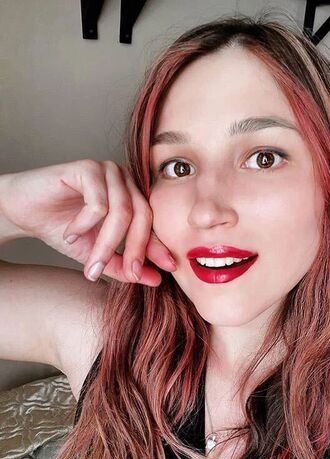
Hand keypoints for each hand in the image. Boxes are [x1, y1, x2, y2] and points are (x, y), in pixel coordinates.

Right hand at [0, 160, 175, 284]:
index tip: (166, 270)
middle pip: (142, 215)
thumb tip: (156, 280)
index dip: (158, 247)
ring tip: (91, 263)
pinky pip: (98, 204)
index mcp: (132, 195)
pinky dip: (85, 225)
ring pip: (121, 212)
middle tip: (128, 274)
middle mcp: (124, 180)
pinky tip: (71, 234)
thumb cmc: (62, 228)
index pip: (152, 222)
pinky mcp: (86, 168)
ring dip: (107, 244)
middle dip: (136, 249)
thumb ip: (124, 266)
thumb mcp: (97, 254)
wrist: (24, 211)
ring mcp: (107, 171)